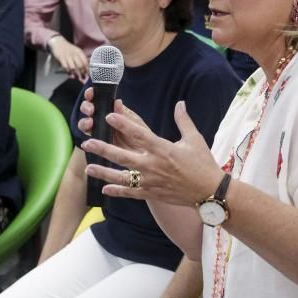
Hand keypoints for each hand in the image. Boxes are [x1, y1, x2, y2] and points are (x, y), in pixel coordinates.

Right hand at [49, 36, 88, 80]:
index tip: (88, 74)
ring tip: (76, 77)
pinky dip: (68, 72)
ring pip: (73, 68)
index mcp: (79, 52)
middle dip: (82, 73)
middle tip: (83, 77)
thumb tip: (86, 68)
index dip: (87, 69)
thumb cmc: (69, 48)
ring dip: (75, 74)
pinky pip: (65, 67)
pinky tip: (70, 74)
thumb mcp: (76, 51)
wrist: (58, 43)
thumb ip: (81, 58)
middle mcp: (74, 54)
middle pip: (80, 66)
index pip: (85, 62)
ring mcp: (67, 56)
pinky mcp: (61, 59)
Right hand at [79, 90, 147, 139]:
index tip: (91, 93)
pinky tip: (87, 141)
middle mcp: (103, 118)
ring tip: (90, 124)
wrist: (145, 156)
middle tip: (91, 110)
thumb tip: (117, 102)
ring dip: (84, 122)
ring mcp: (99, 130)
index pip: (99, 98)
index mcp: (112, 109)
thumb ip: (125, 115)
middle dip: (86, 107)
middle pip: (88, 109)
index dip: (92, 94)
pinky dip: (86, 138)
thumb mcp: (136, 124)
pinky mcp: (98, 143)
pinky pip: (89, 139)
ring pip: (85, 123)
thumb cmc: (142, 135)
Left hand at [81, 100, 222, 205]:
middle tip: (87, 142)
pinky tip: (104, 189)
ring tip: (88, 167)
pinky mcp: (152, 193)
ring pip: (121, 177)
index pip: (138, 134)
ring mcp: (151, 181)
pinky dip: (117, 192)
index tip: (108, 115)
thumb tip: (180, 103)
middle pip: (122, 156)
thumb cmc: (203, 164)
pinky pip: (130, 193)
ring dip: (103, 172)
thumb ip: (184, 121)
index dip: (122, 124)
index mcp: (163, 149)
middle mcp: (153, 165)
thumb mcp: (195, 139)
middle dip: (102, 148)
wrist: (210, 192)